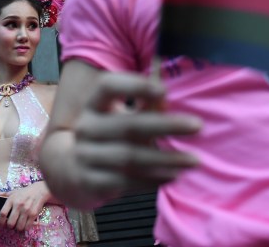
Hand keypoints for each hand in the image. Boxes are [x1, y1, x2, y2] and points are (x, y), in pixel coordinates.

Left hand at [0, 182, 48, 231]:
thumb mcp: (13, 192)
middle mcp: (18, 205)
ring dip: (17, 228)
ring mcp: (26, 210)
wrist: (39, 190)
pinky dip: (25, 228)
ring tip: (18, 225)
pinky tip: (24, 225)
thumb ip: (4, 196)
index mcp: (11, 200)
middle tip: (11, 225)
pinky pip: (27, 227)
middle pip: (10, 223)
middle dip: (9, 226)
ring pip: (19, 227)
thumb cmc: (24, 192)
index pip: (2, 213)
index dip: (0, 221)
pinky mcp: (33, 214)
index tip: (1, 223)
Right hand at [71, 72, 201, 204]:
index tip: (164, 90)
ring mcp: (85, 156)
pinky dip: (152, 180)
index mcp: (93, 105)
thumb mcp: (118, 116)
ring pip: (130, 157)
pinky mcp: (91, 182)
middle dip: (165, 125)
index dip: (135, 86)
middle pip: (127, 125)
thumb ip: (144, 107)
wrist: (71, 168)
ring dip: (165, 159)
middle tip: (197, 126)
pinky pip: (126, 182)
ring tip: (194, 160)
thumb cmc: (107, 135)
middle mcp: (85, 128)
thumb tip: (169, 99)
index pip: (107, 86)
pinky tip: (173, 176)